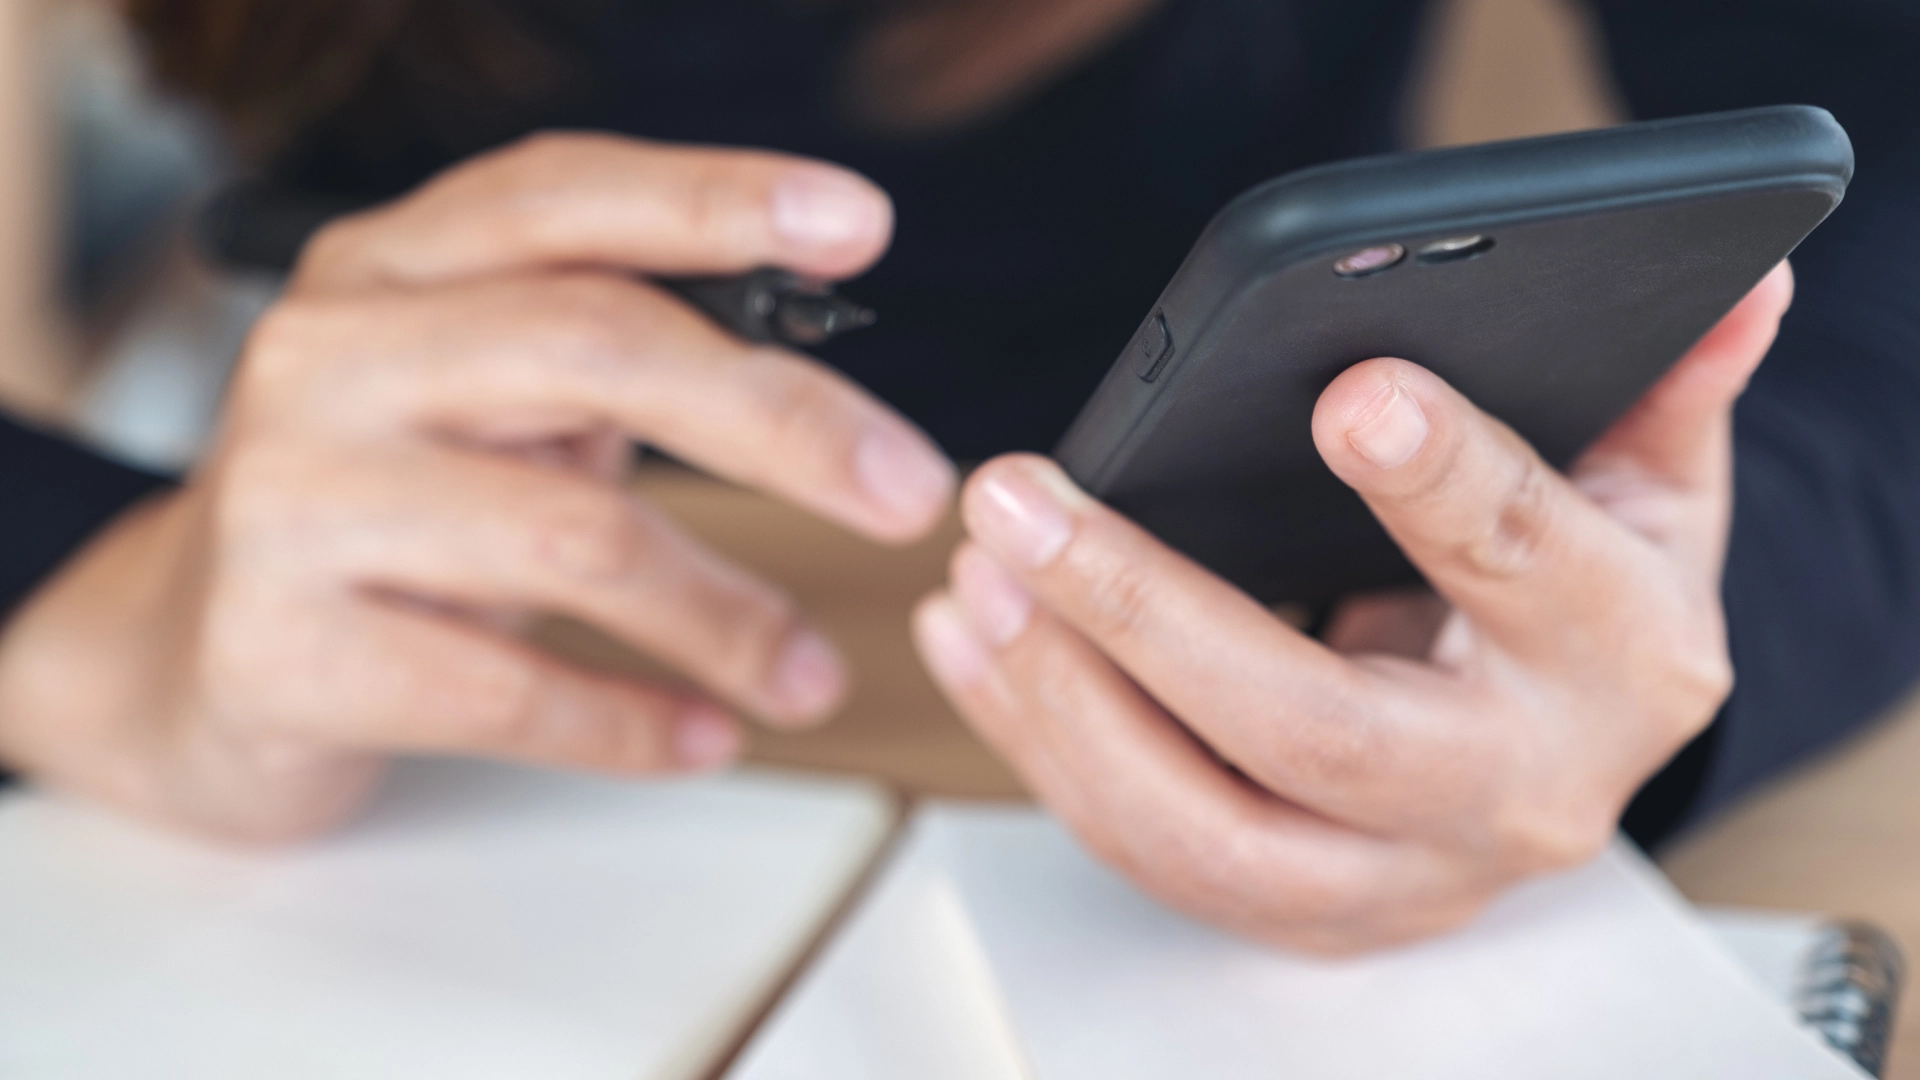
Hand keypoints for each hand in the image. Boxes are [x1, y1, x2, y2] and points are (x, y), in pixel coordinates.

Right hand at [0, 134, 953, 841]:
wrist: (185, 657)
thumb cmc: (385, 515)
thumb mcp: (479, 403)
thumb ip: (609, 361)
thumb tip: (822, 391)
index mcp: (387, 268)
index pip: (563, 194)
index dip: (717, 199)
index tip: (859, 225)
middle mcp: (328, 359)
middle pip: (596, 347)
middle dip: (782, 420)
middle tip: (909, 491)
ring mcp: (290, 501)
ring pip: (570, 537)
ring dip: (727, 614)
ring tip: (810, 675)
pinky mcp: (280, 650)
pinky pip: (507, 689)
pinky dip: (633, 723)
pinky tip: (704, 737)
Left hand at [914, 265, 1793, 952]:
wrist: (1566, 745)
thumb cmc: (1587, 587)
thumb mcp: (1646, 479)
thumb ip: (1661, 382)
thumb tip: (1729, 282)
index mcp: (1619, 659)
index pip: (1527, 563)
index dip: (1441, 479)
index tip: (1347, 394)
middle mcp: (1515, 793)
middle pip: (1315, 731)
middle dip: (1145, 614)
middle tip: (1018, 504)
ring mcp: (1400, 876)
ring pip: (1203, 830)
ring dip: (1062, 701)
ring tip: (977, 574)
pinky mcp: (1304, 911)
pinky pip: (1149, 851)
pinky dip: (1045, 749)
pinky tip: (978, 644)